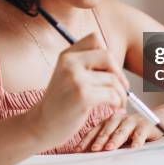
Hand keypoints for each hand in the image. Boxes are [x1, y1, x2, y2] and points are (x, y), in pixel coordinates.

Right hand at [27, 33, 129, 147]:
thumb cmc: (60, 103)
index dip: (107, 55)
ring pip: (113, 79)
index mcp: (66, 55)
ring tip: (117, 103)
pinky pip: (112, 94)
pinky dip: (117, 103)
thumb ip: (87, 65)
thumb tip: (116, 65)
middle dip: (119, 74)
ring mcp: (75, 79)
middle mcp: (70, 63)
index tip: (110, 71)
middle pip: (108, 56)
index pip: (95, 39)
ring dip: (120, 94)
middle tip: (121, 88)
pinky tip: (113, 108)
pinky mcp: (82, 96)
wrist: (41, 125)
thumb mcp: (67, 76)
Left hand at [75, 112, 162, 151]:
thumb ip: (105, 143)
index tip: (78, 150)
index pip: (95, 131)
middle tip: (93, 149)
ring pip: (122, 130)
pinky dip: (137, 141)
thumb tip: (88, 155)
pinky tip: (134, 148)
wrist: (153, 120)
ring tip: (109, 148)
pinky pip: (140, 133)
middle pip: (107, 129)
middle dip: (99, 140)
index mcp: (108, 122)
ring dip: (115, 139)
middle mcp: (118, 119)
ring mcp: (131, 121)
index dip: (86, 140)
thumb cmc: (131, 131)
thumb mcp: (116, 136)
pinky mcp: (145, 125)